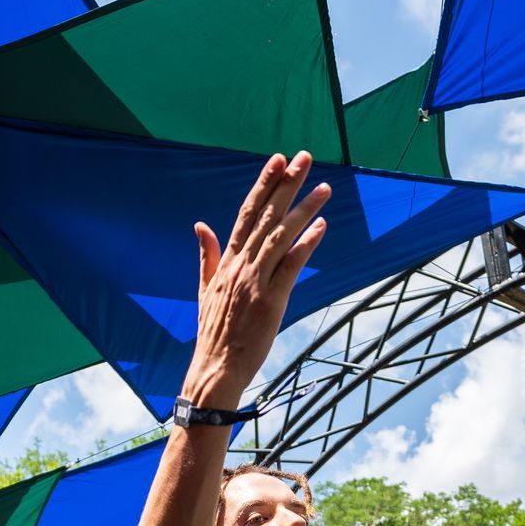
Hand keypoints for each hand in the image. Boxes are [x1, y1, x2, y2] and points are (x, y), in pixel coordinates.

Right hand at [182, 152, 332, 407]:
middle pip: (266, 216)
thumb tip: (200, 225)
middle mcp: (240, 266)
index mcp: (227, 261)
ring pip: (280, 236)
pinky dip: (305, 245)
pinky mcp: (270, 300)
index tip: (278, 160)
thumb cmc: (214, 332)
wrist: (215, 368)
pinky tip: (322, 226)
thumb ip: (206, 255)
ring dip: (304, 209)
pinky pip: (290, 266)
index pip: (247, 213)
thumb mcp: (204, 289)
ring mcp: (255, 282)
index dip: (263, 184)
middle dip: (286, 184)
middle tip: (305, 158)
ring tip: (324, 188)